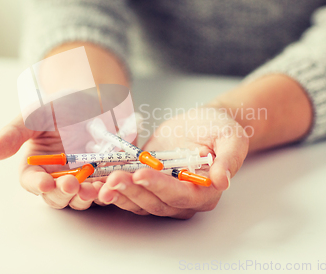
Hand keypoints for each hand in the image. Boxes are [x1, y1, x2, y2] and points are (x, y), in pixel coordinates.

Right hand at [0, 114, 102, 209]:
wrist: (91, 99)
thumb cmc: (58, 107)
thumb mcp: (35, 115)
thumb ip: (14, 133)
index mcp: (36, 166)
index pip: (32, 182)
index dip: (38, 185)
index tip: (45, 183)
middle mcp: (57, 177)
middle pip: (56, 197)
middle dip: (63, 193)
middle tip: (71, 185)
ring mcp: (81, 179)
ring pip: (79, 199)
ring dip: (85, 197)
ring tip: (92, 189)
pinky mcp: (102, 177)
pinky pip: (104, 191)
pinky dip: (106, 191)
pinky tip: (110, 185)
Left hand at [97, 107, 248, 218]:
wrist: (204, 124)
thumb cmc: (220, 129)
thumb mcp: (231, 138)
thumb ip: (229, 159)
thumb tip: (222, 180)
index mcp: (206, 192)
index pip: (181, 194)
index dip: (160, 187)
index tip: (142, 174)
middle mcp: (183, 199)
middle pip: (155, 202)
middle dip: (133, 191)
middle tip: (114, 178)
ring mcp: (162, 193)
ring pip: (139, 201)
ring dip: (119, 193)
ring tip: (100, 183)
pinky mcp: (147, 184)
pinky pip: (128, 191)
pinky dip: (111, 188)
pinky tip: (94, 183)